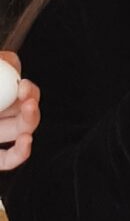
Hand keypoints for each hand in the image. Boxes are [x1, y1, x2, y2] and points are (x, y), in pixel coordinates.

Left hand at [0, 53, 39, 171]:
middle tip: (28, 96)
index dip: (28, 91)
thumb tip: (12, 60)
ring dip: (30, 121)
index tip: (23, 85)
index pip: (19, 95)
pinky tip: (27, 141)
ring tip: (30, 108)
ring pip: (19, 133)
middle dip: (31, 104)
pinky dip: (20, 153)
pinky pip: (6, 160)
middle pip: (22, 113)